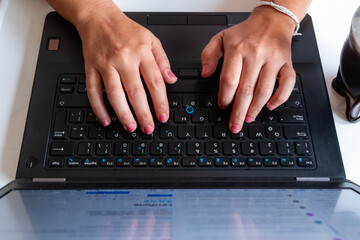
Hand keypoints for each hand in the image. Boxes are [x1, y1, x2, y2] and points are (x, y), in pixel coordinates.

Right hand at [76, 2, 176, 133]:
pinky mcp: (91, 68)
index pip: (155, 82)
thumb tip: (171, 79)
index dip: (160, 102)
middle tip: (148, 128)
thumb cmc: (126, 30)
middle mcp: (124, 59)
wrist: (98, 18)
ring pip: (114, 94)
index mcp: (141, 52)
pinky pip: (93, 91)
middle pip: (135, 91)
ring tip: (131, 127)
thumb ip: (162, 60)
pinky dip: (98, 107)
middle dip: (143, 113)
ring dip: (123, 114)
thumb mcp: (150, 39)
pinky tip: (106, 119)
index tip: (163, 116)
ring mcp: (106, 64)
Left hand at [201, 6, 296, 132]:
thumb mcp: (221, 38)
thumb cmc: (245, 32)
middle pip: (245, 89)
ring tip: (248, 118)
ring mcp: (273, 59)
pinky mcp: (287, 63)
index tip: (222, 105)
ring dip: (255, 108)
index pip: (229, 79)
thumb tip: (204, 74)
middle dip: (238, 111)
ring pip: (264, 90)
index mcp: (238, 49)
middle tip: (234, 124)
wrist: (272, 20)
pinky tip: (271, 105)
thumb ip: (208, 55)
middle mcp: (256, 54)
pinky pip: (288, 83)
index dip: (225, 96)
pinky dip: (280, 97)